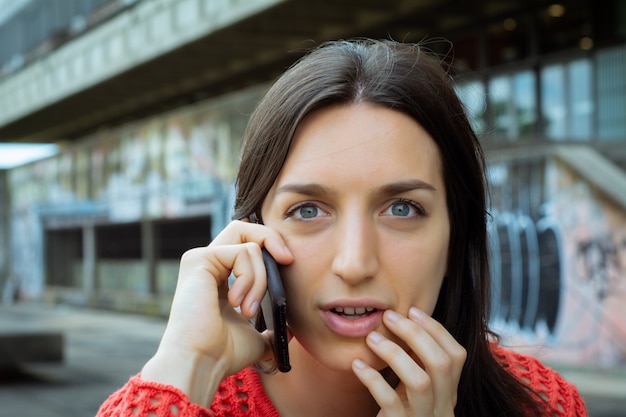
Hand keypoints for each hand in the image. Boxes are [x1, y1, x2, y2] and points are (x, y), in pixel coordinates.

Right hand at [141, 220, 292, 405]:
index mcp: (219, 277)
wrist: (203, 362)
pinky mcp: (199, 259)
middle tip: (286, 260)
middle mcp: (207, 263)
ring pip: (250, 246)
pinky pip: (243, 253)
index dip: (271, 245)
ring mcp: (201, 259)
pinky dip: (250, 279)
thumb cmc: (223, 353)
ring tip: (247, 310)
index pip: (247, 243)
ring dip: (260, 280)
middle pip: (244, 228)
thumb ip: (270, 328)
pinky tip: (236, 304)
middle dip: (271, 239)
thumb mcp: (256, 337)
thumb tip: (289, 330)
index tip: (289, 262)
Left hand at [351, 307, 465, 416]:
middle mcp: (442, 407)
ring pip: (420, 381)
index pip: (457, 355)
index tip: (413, 310)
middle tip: (389, 317)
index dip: (437, 330)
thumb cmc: (402, 414)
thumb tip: (406, 323)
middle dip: (415, 334)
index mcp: (449, 394)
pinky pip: (389, 401)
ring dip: (394, 353)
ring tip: (371, 338)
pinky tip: (357, 365)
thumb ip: (417, 365)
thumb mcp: (415, 391)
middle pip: (441, 364)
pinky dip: (373, 379)